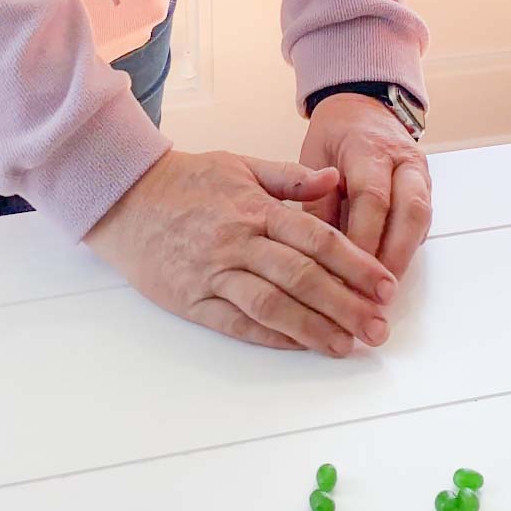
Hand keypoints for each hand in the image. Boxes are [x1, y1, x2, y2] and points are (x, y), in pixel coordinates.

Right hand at [84, 147, 396, 356]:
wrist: (124, 198)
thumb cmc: (186, 181)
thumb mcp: (240, 165)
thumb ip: (290, 177)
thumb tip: (336, 178)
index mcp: (256, 208)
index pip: (317, 239)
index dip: (356, 265)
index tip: (386, 286)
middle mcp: (239, 242)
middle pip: (303, 277)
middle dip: (347, 304)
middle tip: (380, 326)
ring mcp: (215, 274)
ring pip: (273, 305)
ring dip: (315, 329)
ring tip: (348, 345)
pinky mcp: (194, 300)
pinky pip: (239, 323)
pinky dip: (272, 338)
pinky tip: (301, 346)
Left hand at [299, 93, 431, 279]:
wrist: (364, 108)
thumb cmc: (334, 135)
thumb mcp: (313, 157)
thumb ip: (316, 201)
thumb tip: (317, 253)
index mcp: (370, 148)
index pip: (372, 198)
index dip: (363, 239)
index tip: (348, 273)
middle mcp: (403, 160)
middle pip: (410, 211)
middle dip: (393, 256)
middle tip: (374, 293)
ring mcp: (420, 174)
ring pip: (422, 218)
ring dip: (404, 257)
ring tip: (383, 293)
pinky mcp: (425, 189)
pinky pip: (422, 222)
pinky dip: (407, 249)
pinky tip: (388, 274)